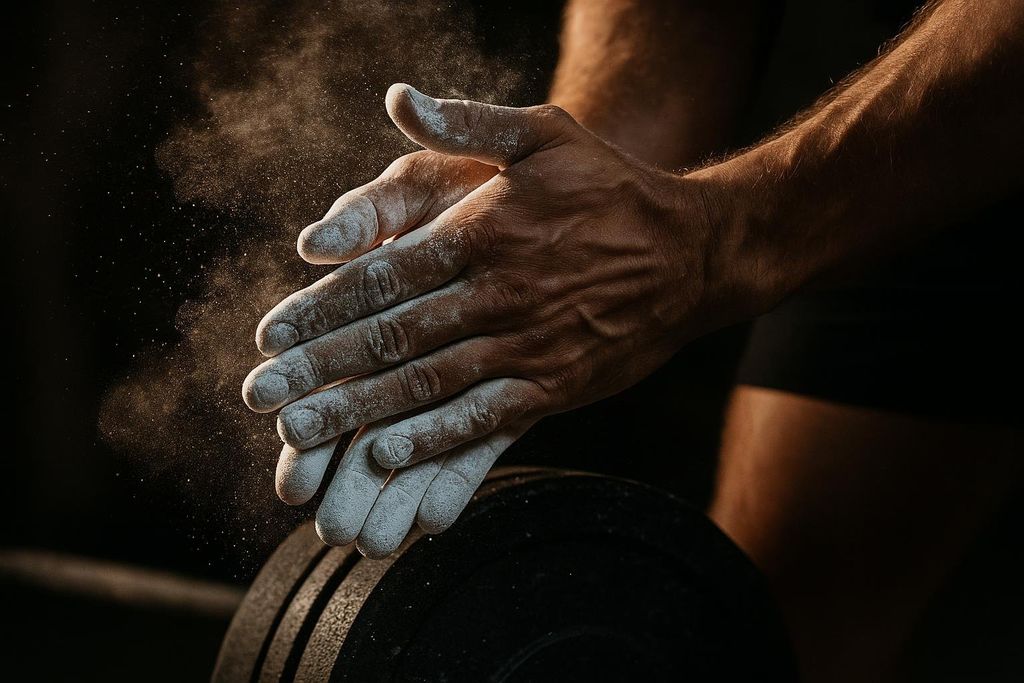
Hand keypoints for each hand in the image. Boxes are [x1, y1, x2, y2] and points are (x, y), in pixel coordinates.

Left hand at [243, 84, 766, 554]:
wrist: (693, 252)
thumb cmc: (610, 186)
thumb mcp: (545, 133)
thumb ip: (467, 123)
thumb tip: (398, 97)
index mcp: (485, 233)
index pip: (383, 276)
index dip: (319, 307)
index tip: (268, 336)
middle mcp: (499, 294)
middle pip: (391, 338)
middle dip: (319, 370)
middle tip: (262, 399)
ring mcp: (528, 345)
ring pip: (427, 384)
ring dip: (358, 412)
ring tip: (299, 436)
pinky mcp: (555, 385)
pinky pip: (484, 419)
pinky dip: (432, 439)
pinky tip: (385, 454)